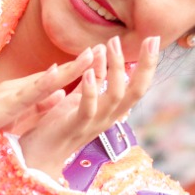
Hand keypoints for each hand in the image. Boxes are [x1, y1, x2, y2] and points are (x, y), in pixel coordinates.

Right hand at [0, 48, 95, 152]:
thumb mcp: (13, 117)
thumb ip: (37, 106)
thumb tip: (63, 95)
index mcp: (22, 94)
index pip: (55, 80)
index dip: (80, 70)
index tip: (103, 60)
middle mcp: (17, 89)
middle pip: (54, 75)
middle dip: (80, 64)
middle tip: (105, 48)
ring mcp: (8, 95)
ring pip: (44, 81)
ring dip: (68, 69)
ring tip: (91, 57)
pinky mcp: (1, 106)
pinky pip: (25, 95)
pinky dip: (42, 84)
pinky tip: (57, 76)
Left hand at [18, 35, 160, 174]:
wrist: (41, 154)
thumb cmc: (61, 124)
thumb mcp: (80, 96)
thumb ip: (94, 77)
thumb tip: (102, 49)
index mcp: (112, 110)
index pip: (137, 86)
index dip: (148, 64)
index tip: (153, 40)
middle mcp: (109, 117)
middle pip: (136, 91)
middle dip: (146, 66)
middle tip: (151, 40)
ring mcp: (94, 123)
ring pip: (115, 96)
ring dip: (115, 69)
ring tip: (111, 45)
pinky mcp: (76, 126)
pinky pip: (88, 108)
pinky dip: (91, 90)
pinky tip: (90, 72)